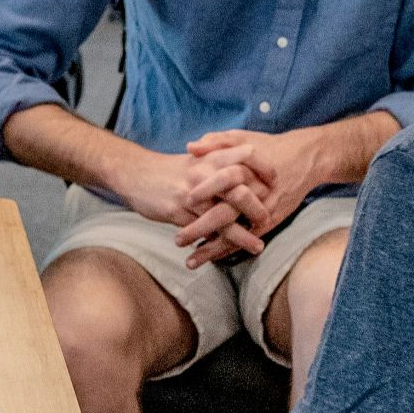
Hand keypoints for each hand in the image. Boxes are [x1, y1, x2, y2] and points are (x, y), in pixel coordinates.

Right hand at [112, 144, 272, 233]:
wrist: (135, 173)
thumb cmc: (172, 170)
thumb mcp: (198, 158)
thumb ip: (222, 161)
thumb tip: (250, 172)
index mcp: (211, 158)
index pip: (246, 157)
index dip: (264, 168)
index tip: (278, 182)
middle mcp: (204, 174)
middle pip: (240, 189)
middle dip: (257, 208)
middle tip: (269, 220)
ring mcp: (191, 194)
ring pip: (223, 217)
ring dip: (242, 235)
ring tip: (257, 247)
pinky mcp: (177, 211)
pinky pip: (201, 231)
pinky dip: (214, 245)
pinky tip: (225, 255)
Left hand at [177, 129, 328, 266]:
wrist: (305, 159)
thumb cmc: (269, 146)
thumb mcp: (243, 137)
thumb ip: (216, 141)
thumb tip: (189, 148)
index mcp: (247, 167)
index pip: (225, 178)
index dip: (206, 188)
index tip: (185, 199)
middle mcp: (255, 191)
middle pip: (227, 212)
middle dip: (201, 228)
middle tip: (178, 239)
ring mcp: (263, 208)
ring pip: (236, 232)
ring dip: (213, 248)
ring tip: (190, 261)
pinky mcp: (270, 219)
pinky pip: (248, 238)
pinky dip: (230, 249)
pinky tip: (212, 259)